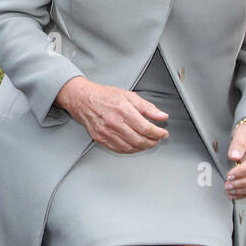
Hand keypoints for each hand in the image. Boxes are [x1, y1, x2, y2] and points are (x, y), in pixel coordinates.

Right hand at [55, 76, 169, 153]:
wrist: (82, 99)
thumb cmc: (104, 96)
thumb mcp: (129, 96)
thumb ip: (147, 107)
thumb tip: (162, 116)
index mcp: (123, 110)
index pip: (145, 128)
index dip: (158, 133)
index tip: (163, 133)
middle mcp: (114, 123)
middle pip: (139, 140)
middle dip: (152, 142)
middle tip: (157, 139)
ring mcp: (106, 133)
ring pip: (130, 147)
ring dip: (142, 147)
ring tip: (148, 142)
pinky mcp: (100, 139)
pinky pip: (118, 149)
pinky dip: (130, 150)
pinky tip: (135, 145)